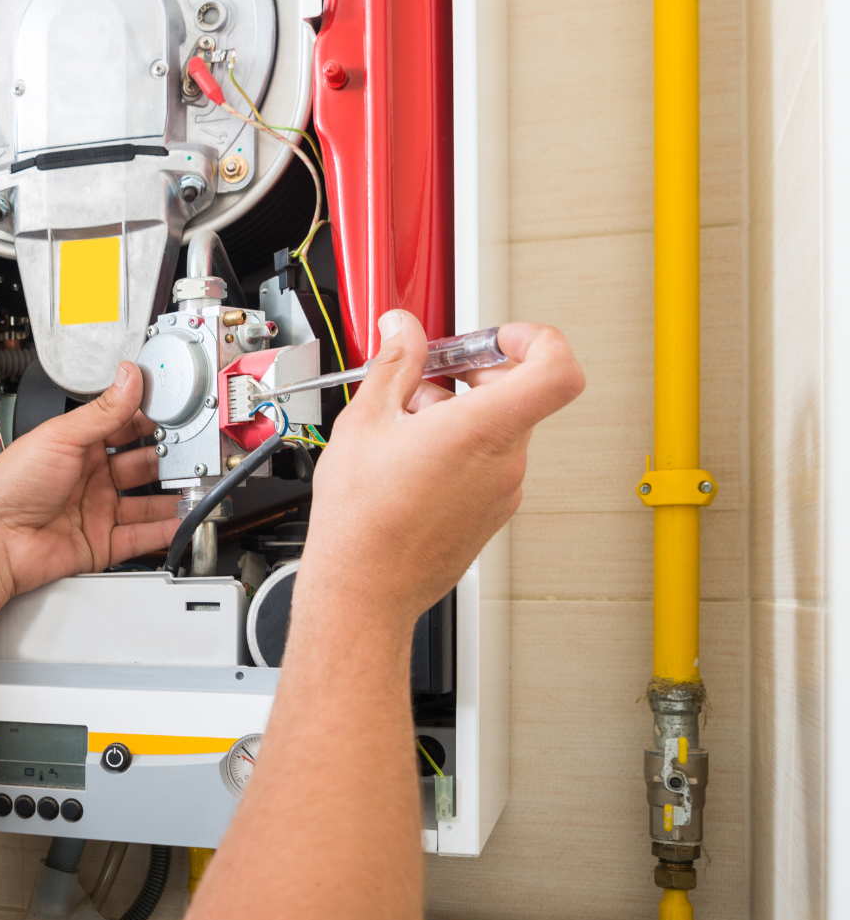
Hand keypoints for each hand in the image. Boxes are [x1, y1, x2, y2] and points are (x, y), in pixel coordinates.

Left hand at [0, 361, 181, 599]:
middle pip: (141, 465)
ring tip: (196, 487)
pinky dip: (165, 530)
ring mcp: (96, 510)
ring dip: (172, 496)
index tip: (176, 415)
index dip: (150, 421)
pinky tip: (182, 521)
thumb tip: (128, 376)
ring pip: (146, 502)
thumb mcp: (60, 437)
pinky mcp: (101, 542)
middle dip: (167, 459)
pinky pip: (141, 536)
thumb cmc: (8, 487)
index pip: (123, 427)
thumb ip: (102, 410)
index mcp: (76, 445)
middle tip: (192, 452)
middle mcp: (89, 476)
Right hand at [301, 310, 584, 620]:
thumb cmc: (363, 522)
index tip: (498, 337)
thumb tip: (403, 330)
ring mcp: (504, 491)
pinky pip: (489, 463)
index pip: (557, 367)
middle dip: (475, 372)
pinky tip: (412, 458)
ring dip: (459, 412)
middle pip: (519, 392)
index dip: (535, 339)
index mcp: (483, 430)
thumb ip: (394, 364)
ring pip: (499, 428)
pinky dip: (460, 447)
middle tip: (430, 373)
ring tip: (405, 424)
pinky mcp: (492, 514)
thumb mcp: (365, 422)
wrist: (364, 589)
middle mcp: (505, 461)